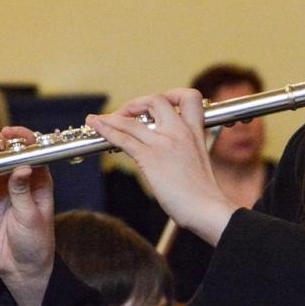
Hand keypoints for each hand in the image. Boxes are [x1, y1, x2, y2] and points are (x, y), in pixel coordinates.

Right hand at [0, 127, 56, 305]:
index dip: (19, 138)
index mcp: (36, 179)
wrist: (21, 268)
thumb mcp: (31, 217)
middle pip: (0, 154)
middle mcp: (15, 180)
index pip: (29, 151)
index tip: (8, 133)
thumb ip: (23, 192)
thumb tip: (22, 167)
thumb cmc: (36, 242)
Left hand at [86, 90, 237, 245]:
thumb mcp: (199, 164)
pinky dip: (106, 129)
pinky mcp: (150, 158)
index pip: (190, 97)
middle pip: (157, 99)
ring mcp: (164, 143)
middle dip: (137, 104)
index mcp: (195, 132)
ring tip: (100, 119)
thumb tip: (173, 159)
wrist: (208, 209)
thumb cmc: (205, 195)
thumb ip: (187, 153)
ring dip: (113, 116)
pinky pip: (123, 137)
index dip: (173, 95)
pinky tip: (96, 125)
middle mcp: (180, 132)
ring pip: (132, 119)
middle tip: (127, 115)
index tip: (159, 106)